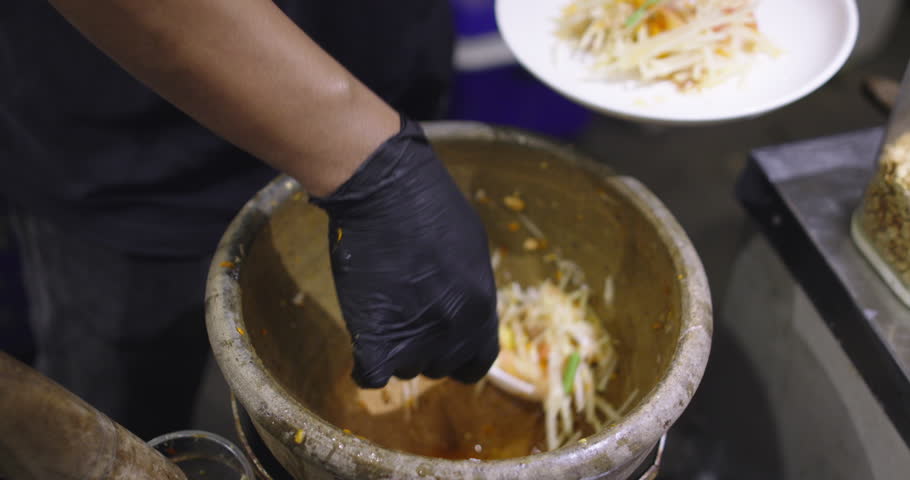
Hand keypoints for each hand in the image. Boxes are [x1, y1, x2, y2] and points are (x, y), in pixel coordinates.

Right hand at [310, 115, 498, 387]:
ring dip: (394, 350)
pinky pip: (371, 375)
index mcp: (482, 308)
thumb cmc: (429, 205)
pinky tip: (362, 344)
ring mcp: (415, 337)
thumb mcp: (471, 247)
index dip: (459, 356)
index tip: (443, 344)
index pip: (477, 361)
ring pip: (405, 368)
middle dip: (424, 349)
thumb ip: (470, 287)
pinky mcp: (376, 338)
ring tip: (382, 314)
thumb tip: (462, 303)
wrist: (386, 189)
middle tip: (405, 317)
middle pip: (439, 366)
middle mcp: (454, 331)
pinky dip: (364, 366)